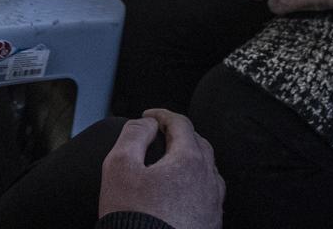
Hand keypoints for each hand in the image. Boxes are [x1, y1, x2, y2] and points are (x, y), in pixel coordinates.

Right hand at [98, 109, 223, 228]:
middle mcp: (208, 180)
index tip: (148, 116)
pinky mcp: (210, 225)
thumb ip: (134, 134)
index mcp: (189, 160)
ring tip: (171, 162)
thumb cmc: (132, 216)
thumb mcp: (119, 166)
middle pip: (199, 144)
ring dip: (191, 159)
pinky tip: (181, 193)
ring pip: (208, 171)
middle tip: (160, 135)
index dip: (162, 114)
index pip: (181, 123)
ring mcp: (213, 205)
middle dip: (180, 134)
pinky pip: (208, 196)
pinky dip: (196, 185)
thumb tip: (147, 123)